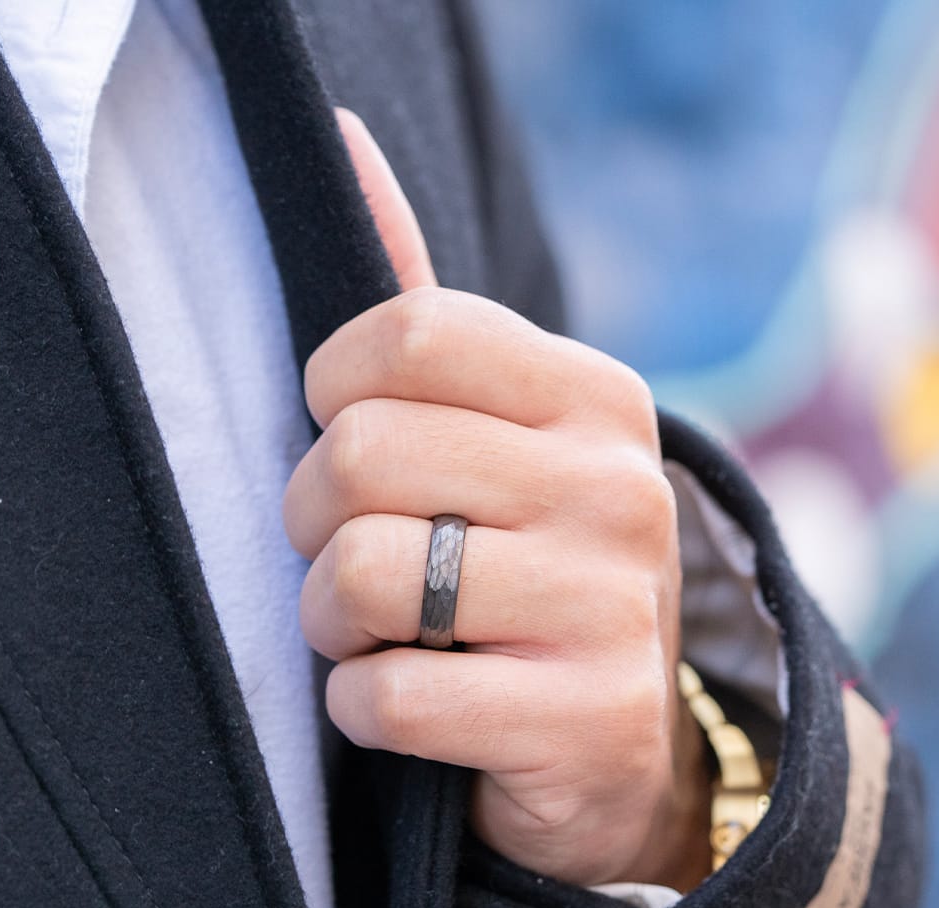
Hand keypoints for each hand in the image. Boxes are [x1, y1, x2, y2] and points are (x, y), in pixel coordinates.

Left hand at [283, 110, 710, 889]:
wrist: (626, 739)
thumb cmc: (531, 569)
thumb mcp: (503, 437)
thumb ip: (427, 312)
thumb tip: (344, 137)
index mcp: (597, 398)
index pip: (408, 336)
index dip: (331, 394)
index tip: (346, 439)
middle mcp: (618, 488)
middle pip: (360, 454)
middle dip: (312, 519)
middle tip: (347, 553)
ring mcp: (610, 606)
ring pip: (362, 576)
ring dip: (330, 619)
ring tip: (373, 630)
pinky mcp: (585, 718)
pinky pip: (388, 695)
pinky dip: (361, 706)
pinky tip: (409, 703)